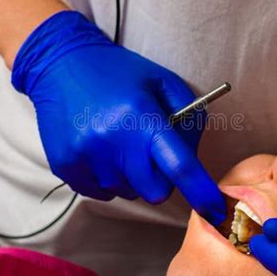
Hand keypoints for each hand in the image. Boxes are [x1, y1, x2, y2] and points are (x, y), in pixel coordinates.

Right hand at [12, 11, 225, 224]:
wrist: (60, 63)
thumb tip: (195, 159)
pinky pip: (100, 191)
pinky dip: (107, 176)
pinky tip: (99, 147)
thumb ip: (188, 118)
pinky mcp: (67, 168)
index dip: (201, 193)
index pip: (180, 167)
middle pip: (155, 192)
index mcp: (142, 118)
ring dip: (130, 175)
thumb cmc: (118, 72)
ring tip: (117, 141)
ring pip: (127, 192)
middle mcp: (113, 143)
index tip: (216, 212)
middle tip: (149, 151)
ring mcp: (87, 158)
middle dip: (160, 178)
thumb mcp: (163, 82)